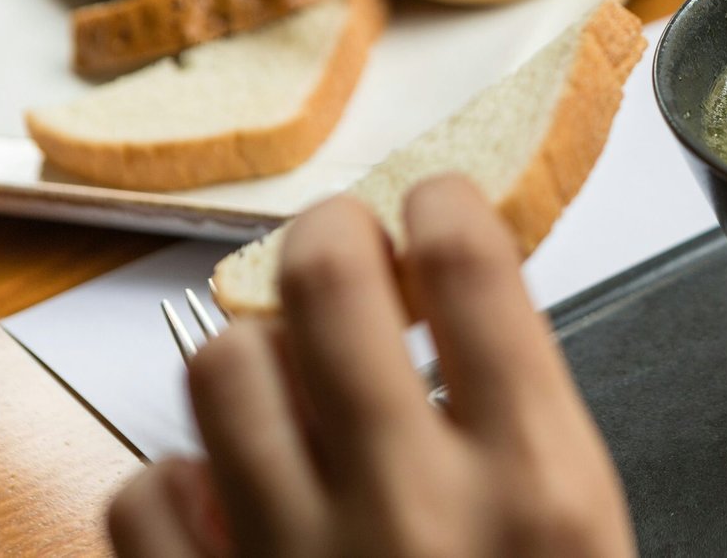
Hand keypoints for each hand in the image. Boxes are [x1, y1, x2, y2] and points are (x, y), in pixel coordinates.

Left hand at [107, 176, 635, 557]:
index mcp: (537, 485)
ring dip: (254, 356)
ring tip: (288, 383)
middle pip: (325, 282)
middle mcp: (411, 509)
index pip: (472, 265)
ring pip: (221, 368)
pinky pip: (144, 494)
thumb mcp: (582, 540)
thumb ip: (527, 425)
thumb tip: (457, 302)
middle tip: (342, 252)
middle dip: (331, 239)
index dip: (442, 202)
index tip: (434, 203)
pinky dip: (175, 482)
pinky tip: (227, 500)